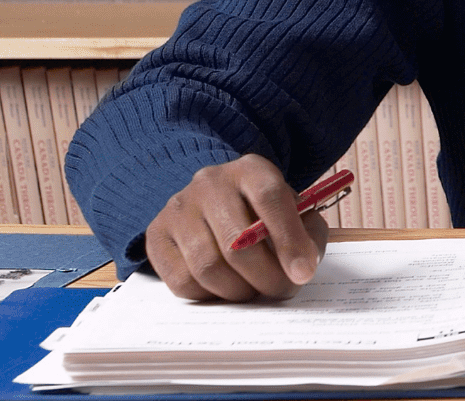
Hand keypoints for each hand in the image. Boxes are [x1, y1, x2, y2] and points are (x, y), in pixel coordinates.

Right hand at [144, 153, 329, 300]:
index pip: (270, 198)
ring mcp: (179, 208)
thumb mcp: (294, 210)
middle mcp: (210, 183)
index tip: (303, 273)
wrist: (215, 201)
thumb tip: (301, 268)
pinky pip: (181, 281)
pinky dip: (209, 295)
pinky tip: (224, 288)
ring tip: (254, 291)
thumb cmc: (263, 212)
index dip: (289, 240)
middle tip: (282, 291)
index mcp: (251, 169)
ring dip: (238, 291)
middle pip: (237, 243)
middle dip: (266, 277)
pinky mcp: (157, 234)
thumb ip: (307, 234)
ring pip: (208, 267)